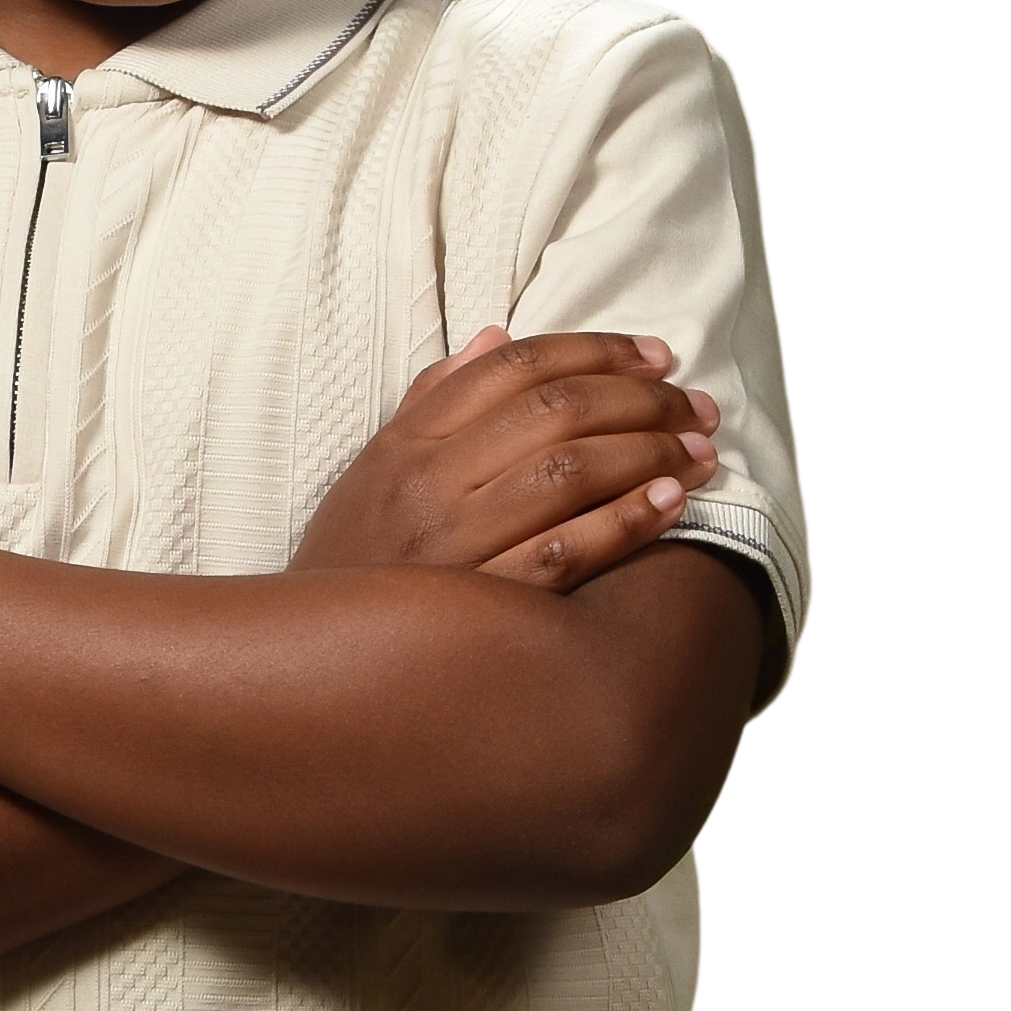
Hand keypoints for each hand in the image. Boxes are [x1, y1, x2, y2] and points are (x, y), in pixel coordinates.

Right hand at [291, 327, 721, 594]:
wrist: (309, 673)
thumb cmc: (355, 568)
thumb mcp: (375, 473)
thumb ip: (433, 401)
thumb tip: (496, 337)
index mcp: (405, 444)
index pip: (512, 368)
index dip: (595, 351)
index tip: (656, 356)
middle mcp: (426, 484)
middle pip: (553, 411)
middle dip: (642, 400)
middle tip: (697, 406)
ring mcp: (452, 545)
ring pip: (567, 472)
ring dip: (649, 453)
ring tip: (700, 452)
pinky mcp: (479, 606)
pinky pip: (565, 552)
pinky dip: (625, 521)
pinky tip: (672, 504)